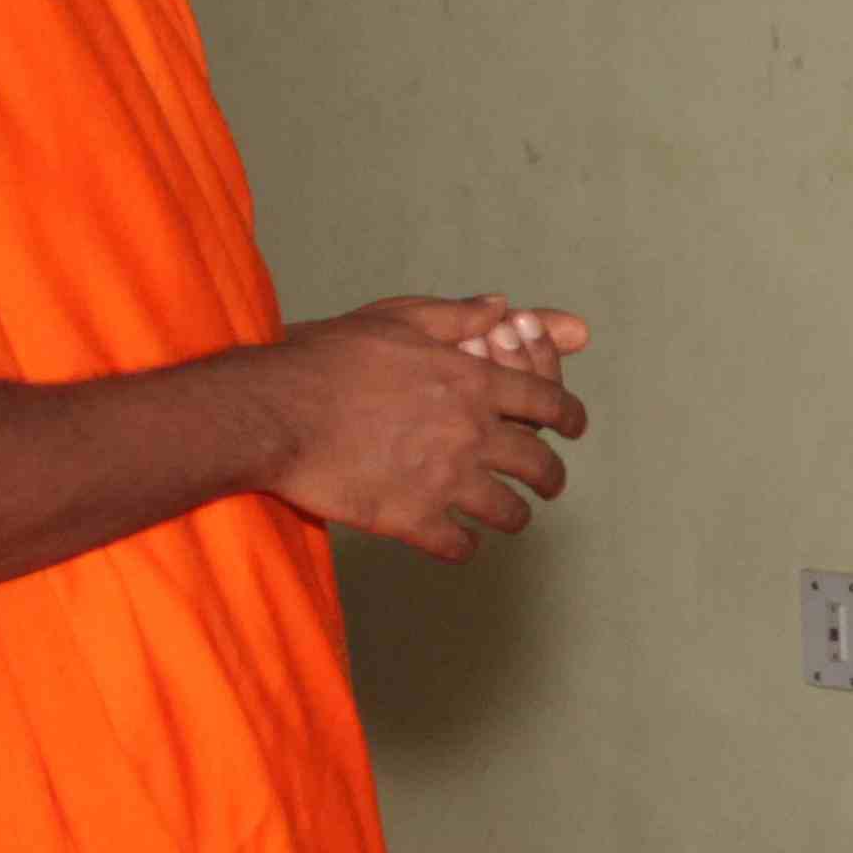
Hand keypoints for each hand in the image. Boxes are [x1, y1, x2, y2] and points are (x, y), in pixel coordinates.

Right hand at [262, 296, 595, 560]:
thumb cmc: (329, 358)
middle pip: (538, 463)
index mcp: (472, 381)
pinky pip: (459, 544)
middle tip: (550, 483)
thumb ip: (457, 316)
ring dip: (514, 515)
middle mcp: (470, 432)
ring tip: (510, 517)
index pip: (545, 401)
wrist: (277, 411)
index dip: (569, 415)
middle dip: (551, 476)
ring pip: (508, 511)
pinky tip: (460, 542)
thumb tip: (502, 306)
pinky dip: (465, 546)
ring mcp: (445, 480)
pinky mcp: (413, 519)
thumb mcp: (397, 319)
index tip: (576, 427)